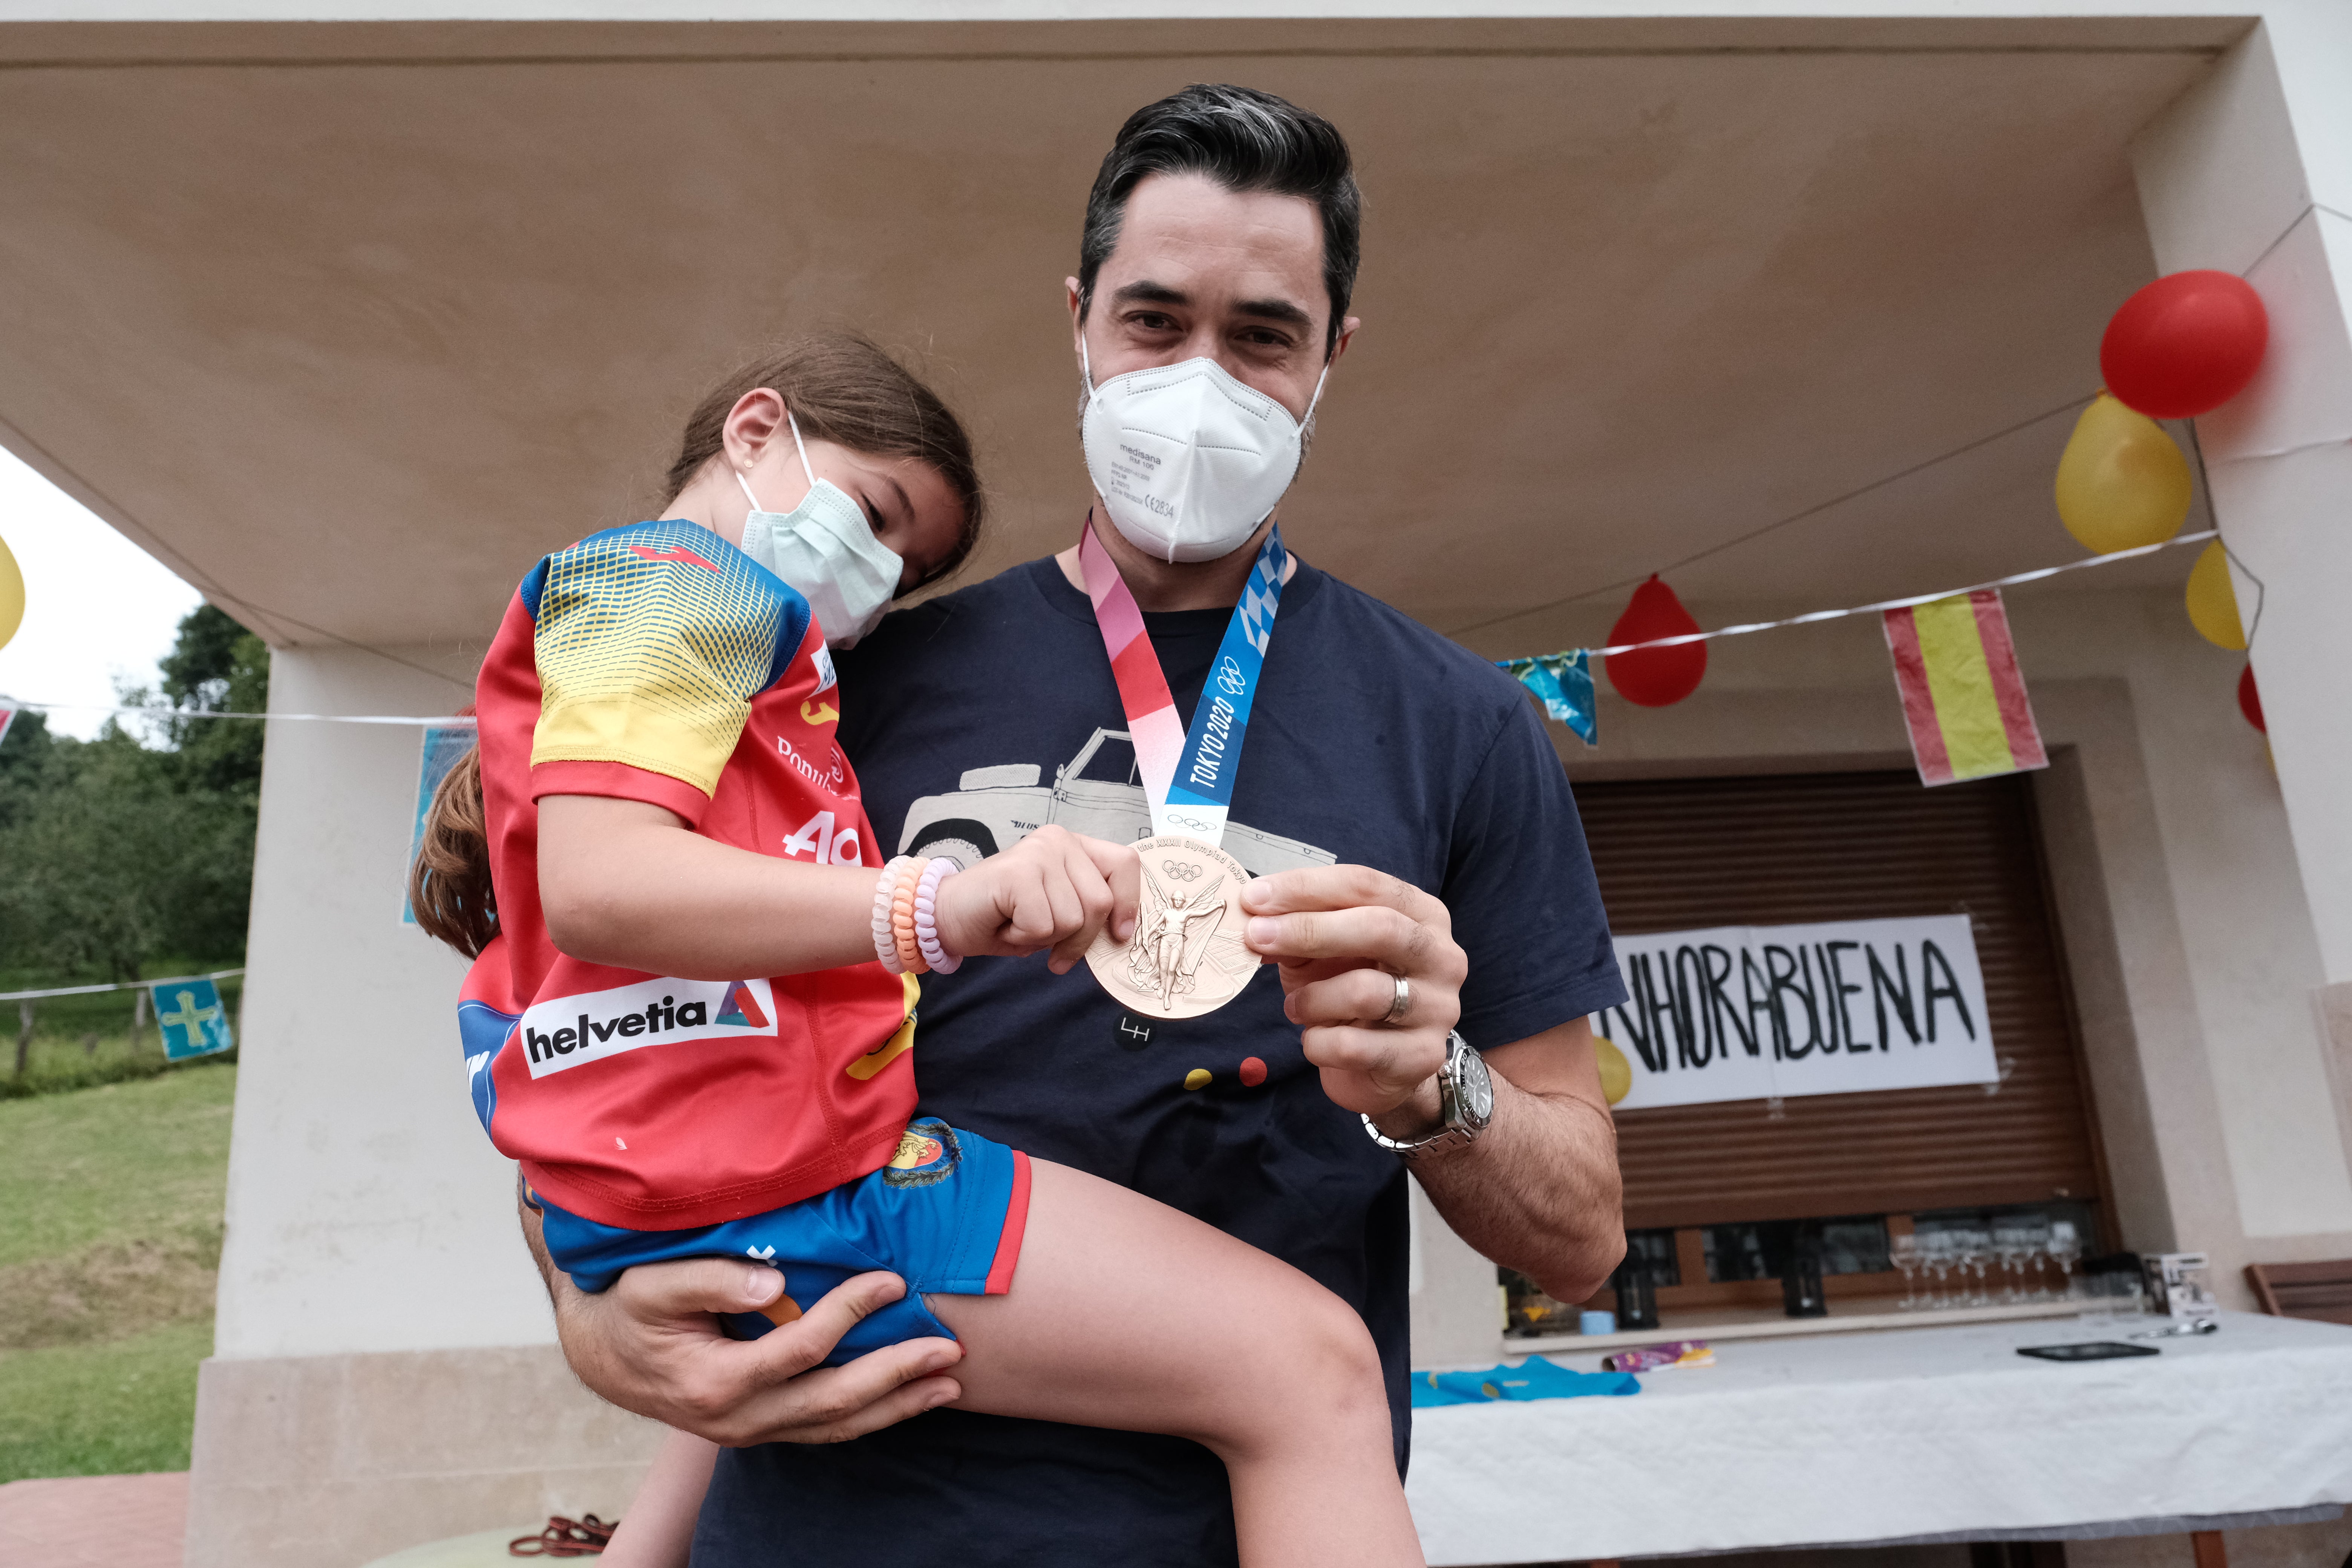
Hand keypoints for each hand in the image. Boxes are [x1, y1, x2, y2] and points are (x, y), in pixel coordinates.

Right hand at [543, 1247, 966, 1445]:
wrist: (602, 1352)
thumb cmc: (631, 1306)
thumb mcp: (656, 1284)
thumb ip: (712, 1279)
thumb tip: (775, 1279)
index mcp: (714, 1381)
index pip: (800, 1348)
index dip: (850, 1313)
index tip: (891, 1280)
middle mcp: (737, 1419)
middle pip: (832, 1401)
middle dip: (897, 1375)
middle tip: (949, 1348)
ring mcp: (750, 1431)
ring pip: (835, 1426)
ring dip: (897, 1406)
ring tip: (949, 1384)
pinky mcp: (760, 1428)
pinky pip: (823, 1429)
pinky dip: (871, 1416)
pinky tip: (907, 1399)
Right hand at [932, 825, 1138, 973]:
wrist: (946, 917)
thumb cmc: (1002, 918)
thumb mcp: (1058, 913)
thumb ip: (1089, 912)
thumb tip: (1123, 932)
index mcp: (1073, 845)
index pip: (1125, 864)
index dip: (1129, 902)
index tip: (1119, 934)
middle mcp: (1059, 841)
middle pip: (1101, 901)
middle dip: (1079, 938)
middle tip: (1049, 944)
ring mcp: (1038, 853)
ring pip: (1073, 918)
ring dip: (1046, 938)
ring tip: (1019, 924)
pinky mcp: (1018, 872)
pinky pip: (1043, 925)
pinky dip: (1025, 938)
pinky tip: (1005, 924)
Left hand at [1240, 866, 1466, 1126]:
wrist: (1380, 1065)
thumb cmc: (1350, 992)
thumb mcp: (1322, 952)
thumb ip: (1295, 928)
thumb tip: (1252, 917)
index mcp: (1421, 914)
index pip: (1366, 884)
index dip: (1305, 887)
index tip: (1253, 898)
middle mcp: (1442, 955)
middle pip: (1379, 927)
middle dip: (1309, 930)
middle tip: (1256, 937)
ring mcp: (1439, 1008)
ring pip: (1367, 990)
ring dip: (1312, 997)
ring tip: (1294, 1005)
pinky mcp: (1423, 1056)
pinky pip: (1355, 1046)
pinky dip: (1318, 1043)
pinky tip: (1314, 1040)